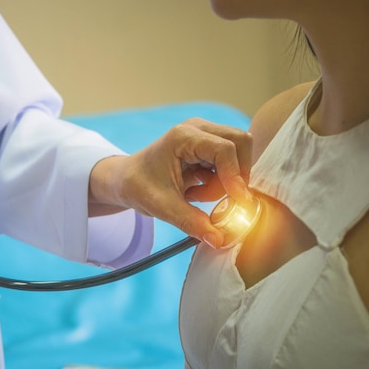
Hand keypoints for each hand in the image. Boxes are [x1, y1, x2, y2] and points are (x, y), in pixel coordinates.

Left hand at [88, 118, 252, 247]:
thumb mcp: (163, 207)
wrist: (127, 180)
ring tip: (196, 195)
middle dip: (237, 174)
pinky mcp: (208, 146)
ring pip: (238, 154)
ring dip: (226, 181)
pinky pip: (230, 163)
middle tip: (222, 198)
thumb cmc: (139, 186)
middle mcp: (197, 129)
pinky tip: (197, 189)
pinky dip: (222, 181)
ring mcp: (204, 135)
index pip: (225, 150)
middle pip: (241, 142)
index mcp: (183, 136)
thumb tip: (219, 239)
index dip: (235, 176)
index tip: (238, 201)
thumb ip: (191, 222)